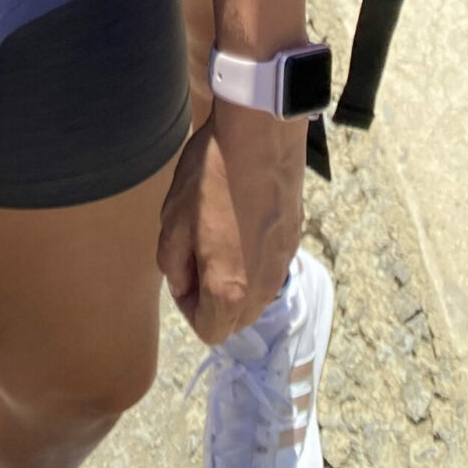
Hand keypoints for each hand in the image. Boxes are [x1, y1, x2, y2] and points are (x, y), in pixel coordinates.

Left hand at [158, 101, 303, 343]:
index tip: (182, 272)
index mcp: (229, 290)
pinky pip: (270, 269)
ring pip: (256, 298)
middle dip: (212, 301)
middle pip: (236, 321)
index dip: (187, 307)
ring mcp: (282, 265)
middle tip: (197, 257)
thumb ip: (172, 265)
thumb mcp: (173, 220)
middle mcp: (262, 288)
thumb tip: (183, 282)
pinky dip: (254, 261)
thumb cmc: (212, 176)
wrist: (260, 136)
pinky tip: (242, 223)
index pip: (209, 331)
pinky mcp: (294, 241)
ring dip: (235, 283)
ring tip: (219, 239)